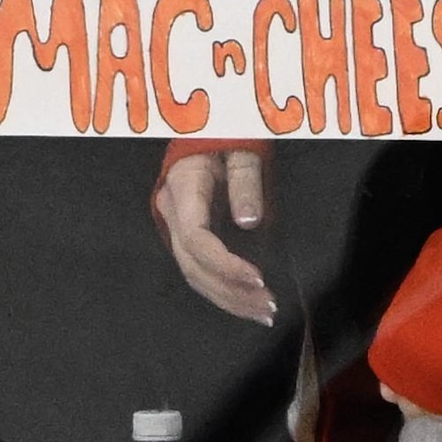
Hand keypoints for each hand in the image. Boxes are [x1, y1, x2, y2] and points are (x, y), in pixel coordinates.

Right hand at [155, 146, 275, 322]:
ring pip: (196, 275)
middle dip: (231, 292)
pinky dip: (226, 290)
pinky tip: (249, 304)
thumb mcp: (241, 148)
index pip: (197, 239)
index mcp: (181, 189)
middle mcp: (173, 213)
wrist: (209, 129)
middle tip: (268, 307)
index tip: (258, 278)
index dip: (225, 264)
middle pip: (194, 266)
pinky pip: (202, 271)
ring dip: (230, 299)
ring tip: (264, 313)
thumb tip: (249, 221)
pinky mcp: (190, 238)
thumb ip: (245, 181)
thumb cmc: (227, 133)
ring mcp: (178, 228)